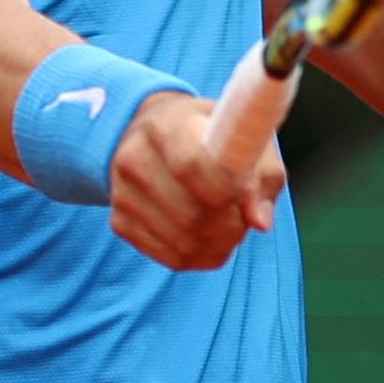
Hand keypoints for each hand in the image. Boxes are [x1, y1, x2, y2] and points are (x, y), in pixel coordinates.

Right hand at [106, 93, 286, 270]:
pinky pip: (172, 257)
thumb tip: (259, 221)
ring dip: (219, 243)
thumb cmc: (212, 133)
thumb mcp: (246, 137)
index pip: (191, 166)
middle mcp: (134, 157)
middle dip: (230, 225)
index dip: (226, 189)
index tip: (246, 193)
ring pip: (184, 243)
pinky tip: (208, 233)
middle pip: (191, 214)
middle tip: (244, 215)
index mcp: (166, 125)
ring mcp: (122, 193)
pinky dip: (201, 254)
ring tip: (230, 223)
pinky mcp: (121, 222)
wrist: (157, 132)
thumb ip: (262, 176)